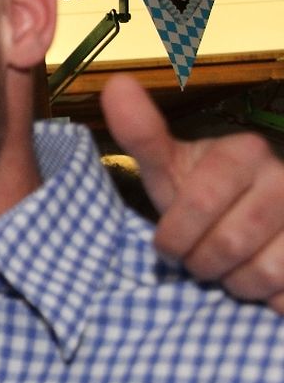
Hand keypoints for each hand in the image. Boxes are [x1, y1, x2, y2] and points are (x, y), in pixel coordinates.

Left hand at [101, 74, 283, 312]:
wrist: (248, 217)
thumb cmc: (199, 195)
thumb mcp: (167, 168)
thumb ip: (141, 133)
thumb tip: (115, 83)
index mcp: (245, 152)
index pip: (199, 203)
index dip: (175, 235)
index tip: (166, 246)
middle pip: (228, 243)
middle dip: (201, 262)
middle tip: (195, 259)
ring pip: (262, 273)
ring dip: (233, 283)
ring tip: (225, 268)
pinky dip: (265, 299)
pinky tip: (258, 283)